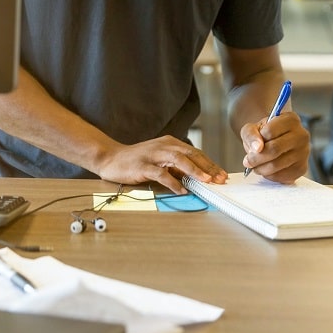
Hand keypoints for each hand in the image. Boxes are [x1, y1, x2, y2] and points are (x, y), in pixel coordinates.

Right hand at [95, 135, 227, 193]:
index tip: (221, 175)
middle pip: (191, 154)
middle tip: (219, 179)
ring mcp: (153, 155)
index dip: (210, 164)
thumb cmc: (137, 160)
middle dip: (207, 167)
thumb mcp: (160, 160)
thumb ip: (176, 166)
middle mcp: (163, 146)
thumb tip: (197, 177)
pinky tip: (181, 190)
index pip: (195, 152)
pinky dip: (173, 182)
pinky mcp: (143, 165)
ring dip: (194, 170)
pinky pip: (161, 173)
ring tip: (206, 181)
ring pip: (178, 160)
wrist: (111, 158)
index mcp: (170, 143)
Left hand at [241, 111, 309, 182]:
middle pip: (274, 149)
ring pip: (277, 164)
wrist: (274, 141)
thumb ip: (251, 135)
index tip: (252, 144)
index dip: (257, 140)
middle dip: (256, 158)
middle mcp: (301, 135)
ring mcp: (304, 152)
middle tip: (247, 161)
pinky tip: (265, 170)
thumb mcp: (252, 128)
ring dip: (261, 168)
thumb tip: (257, 148)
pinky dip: (270, 176)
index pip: (269, 131)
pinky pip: (283, 176)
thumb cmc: (263, 133)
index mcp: (290, 119)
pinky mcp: (302, 168)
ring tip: (255, 166)